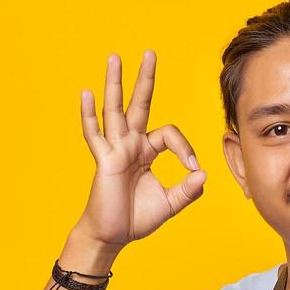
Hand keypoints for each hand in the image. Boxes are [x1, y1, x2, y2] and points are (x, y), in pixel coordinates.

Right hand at [71, 50, 206, 253]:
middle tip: (150, 53)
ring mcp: (115, 150)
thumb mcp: (170, 204)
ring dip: (115, 83)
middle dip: (145, 79)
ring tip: (115, 57)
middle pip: (139, 104)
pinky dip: (89, 115)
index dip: (184, 147)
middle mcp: (130, 144)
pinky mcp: (103, 161)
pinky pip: (94, 135)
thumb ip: (188, 190)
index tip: (192, 169)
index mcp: (147, 151)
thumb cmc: (137, 218)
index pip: (169, 134)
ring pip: (115, 110)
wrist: (113, 236)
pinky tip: (86, 93)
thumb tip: (203, 174)